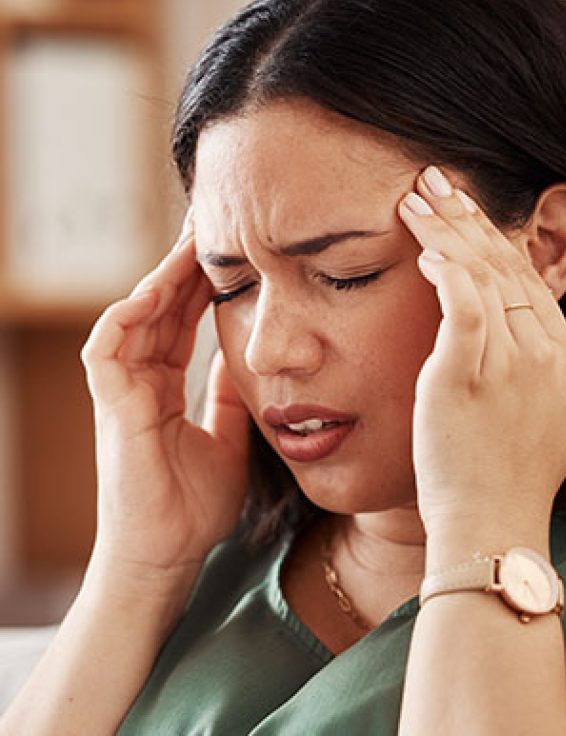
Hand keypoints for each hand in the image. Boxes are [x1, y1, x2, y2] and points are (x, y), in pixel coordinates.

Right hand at [80, 212, 250, 585]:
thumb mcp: (227, 438)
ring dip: (158, 281)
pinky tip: (148, 294)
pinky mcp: (110, 409)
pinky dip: (124, 320)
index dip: (202, 284)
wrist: (170, 556)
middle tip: (210, 224)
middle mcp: (140, 382)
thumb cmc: (194, 507)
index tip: (229, 250)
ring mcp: (122, 393)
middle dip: (183, 267)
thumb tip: (244, 359)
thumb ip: (228, 397)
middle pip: (160, 309)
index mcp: (165, 387)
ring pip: (133, 319)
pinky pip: (106, 352)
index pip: (182, 320)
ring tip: (189, 244)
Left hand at [397, 168, 565, 554]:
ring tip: (416, 199)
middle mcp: (541, 350)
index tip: (465, 208)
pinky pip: (462, 308)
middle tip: (433, 178)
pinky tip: (426, 248)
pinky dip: (446, 272)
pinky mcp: (463, 376)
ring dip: (445, 231)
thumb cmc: (523, 475)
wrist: (493, 523)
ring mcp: (505, 362)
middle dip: (465, 215)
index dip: (494, 236)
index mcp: (563, 353)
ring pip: (479, 276)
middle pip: (502, 264)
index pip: (527, 277)